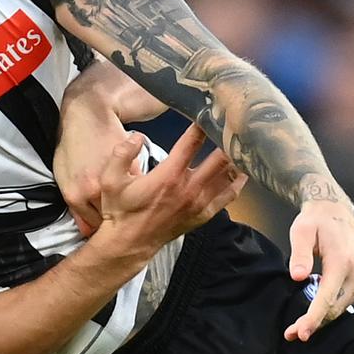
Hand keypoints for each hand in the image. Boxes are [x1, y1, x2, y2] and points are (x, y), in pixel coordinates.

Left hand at [53, 108, 127, 237]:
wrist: (89, 114)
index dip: (99, 228)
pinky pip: (138, 189)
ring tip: (129, 207)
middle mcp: (93, 192)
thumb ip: (74, 205)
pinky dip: (138, 191)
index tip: (105, 227)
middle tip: (119, 219)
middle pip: (109, 221)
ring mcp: (113, 181)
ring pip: (126, 208)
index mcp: (75, 195)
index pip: (91, 228)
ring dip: (129, 208)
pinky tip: (136, 189)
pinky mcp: (130, 169)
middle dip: (114, 220)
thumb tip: (85, 229)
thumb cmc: (72, 144)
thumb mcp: (62, 174)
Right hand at [93, 124, 246, 257]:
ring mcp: (199, 202)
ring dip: (236, 157)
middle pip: (219, 157)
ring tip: (244, 140)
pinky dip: (238, 181)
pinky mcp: (204, 214)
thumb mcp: (110, 179)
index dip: (202, 125)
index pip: (191, 143)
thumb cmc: (120, 209)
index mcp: (168, 175)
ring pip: (228, 175)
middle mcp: (189, 188)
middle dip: (227, 138)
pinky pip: (229, 195)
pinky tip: (243, 170)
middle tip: (235, 122)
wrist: (129, 243)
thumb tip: (137, 136)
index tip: (209, 110)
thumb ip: (121, 153)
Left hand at [283, 186, 353, 342]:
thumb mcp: (301, 231)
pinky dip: (330, 308)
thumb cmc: (315, 220)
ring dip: (322, 318)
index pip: (327, 298)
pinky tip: (313, 311)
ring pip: (341, 307)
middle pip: (335, 307)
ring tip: (299, 326)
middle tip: (291, 334)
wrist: (336, 211)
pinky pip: (345, 300)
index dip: (313, 318)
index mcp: (343, 261)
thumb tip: (298, 277)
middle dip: (314, 323)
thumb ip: (300, 254)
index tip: (301, 332)